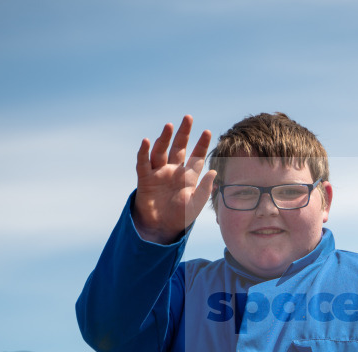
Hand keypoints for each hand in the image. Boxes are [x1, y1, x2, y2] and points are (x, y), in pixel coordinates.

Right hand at [133, 115, 216, 243]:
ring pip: (161, 151)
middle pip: (179, 147)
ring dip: (164, 139)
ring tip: (169, 126)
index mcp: (188, 176)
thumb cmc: (180, 216)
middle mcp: (173, 170)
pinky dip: (143, 152)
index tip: (207, 132)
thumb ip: (205, 189)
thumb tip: (214, 172)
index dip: (201, 144)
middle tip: (188, 118)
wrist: (161, 228)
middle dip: (183, 133)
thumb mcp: (196, 204)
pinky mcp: (145, 179)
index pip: (196, 156)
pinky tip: (146, 141)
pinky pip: (143, 163)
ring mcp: (159, 173)